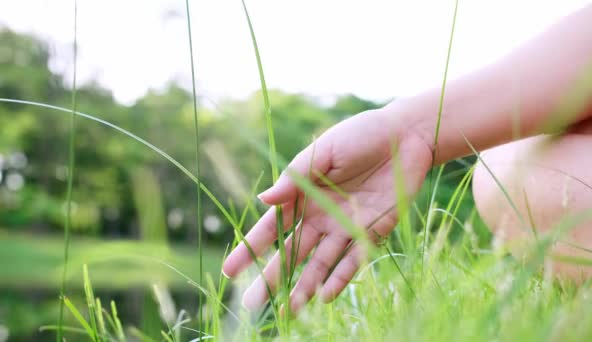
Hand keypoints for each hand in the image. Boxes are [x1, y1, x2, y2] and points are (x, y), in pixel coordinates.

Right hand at [222, 105, 432, 312]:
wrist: (407, 134)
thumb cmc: (361, 135)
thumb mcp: (324, 151)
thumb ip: (295, 177)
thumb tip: (263, 200)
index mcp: (303, 195)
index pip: (271, 227)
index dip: (251, 248)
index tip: (229, 270)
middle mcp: (320, 216)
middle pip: (291, 253)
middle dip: (271, 278)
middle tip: (249, 303)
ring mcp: (345, 227)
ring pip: (319, 264)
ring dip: (303, 287)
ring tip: (286, 312)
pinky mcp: (372, 232)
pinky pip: (353, 260)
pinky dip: (339, 279)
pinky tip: (323, 297)